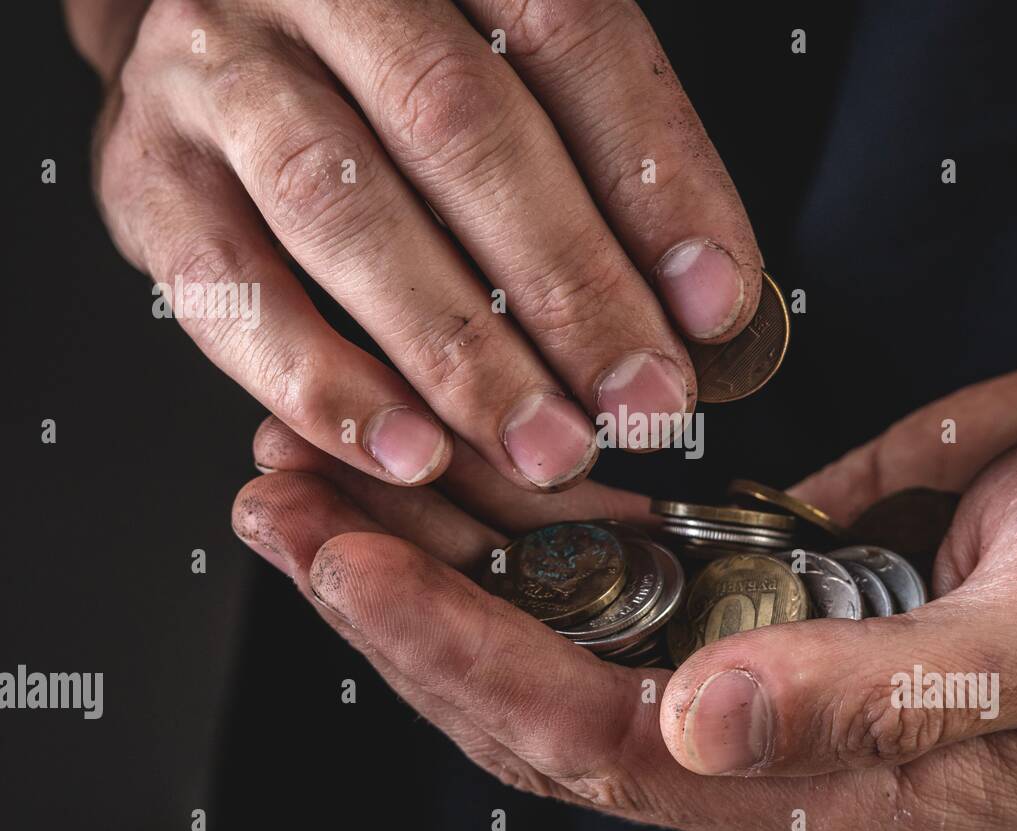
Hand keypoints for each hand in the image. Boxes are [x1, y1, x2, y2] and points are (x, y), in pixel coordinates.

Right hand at [75, 0, 759, 488]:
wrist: (214, 31)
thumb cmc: (396, 64)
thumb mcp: (507, 66)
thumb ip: (600, 157)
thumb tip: (705, 303)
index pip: (571, 37)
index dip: (653, 179)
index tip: (716, 304)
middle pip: (463, 127)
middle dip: (570, 285)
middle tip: (642, 400)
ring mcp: (217, 70)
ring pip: (345, 209)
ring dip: (460, 350)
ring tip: (545, 444)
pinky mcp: (148, 175)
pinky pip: (230, 287)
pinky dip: (323, 382)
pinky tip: (409, 450)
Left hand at [232, 357, 1016, 830]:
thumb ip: (867, 700)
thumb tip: (694, 731)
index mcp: (832, 784)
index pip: (594, 741)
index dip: (462, 655)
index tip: (354, 564)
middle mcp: (772, 726)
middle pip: (538, 681)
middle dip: (401, 600)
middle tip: (289, 503)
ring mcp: (763, 643)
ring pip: (560, 612)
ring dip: (443, 544)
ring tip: (329, 464)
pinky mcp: (772, 564)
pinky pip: (624, 548)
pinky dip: (533, 508)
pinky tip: (461, 461)